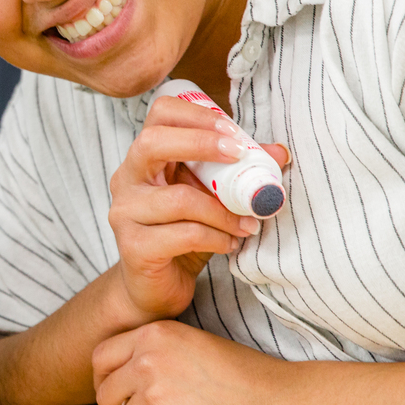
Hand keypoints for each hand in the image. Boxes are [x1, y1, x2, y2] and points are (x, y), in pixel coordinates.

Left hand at [92, 320, 288, 404]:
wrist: (276, 403)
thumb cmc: (241, 374)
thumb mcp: (192, 341)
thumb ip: (153, 350)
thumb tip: (120, 372)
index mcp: (153, 334)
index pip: (101, 357)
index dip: (105, 377)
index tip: (117, 389)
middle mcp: (146, 361)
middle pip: (105, 393)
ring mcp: (153, 396)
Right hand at [108, 95, 289, 319]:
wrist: (153, 289)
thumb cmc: (181, 236)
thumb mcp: (211, 199)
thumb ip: (237, 174)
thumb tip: (280, 153)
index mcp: (144, 159)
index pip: (158, 115)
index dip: (195, 115)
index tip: (232, 132)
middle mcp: (126, 180)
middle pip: (152, 142)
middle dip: (201, 144)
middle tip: (239, 156)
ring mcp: (125, 213)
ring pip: (180, 199)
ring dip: (224, 210)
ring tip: (248, 222)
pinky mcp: (133, 246)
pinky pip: (184, 234)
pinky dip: (217, 237)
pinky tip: (230, 243)